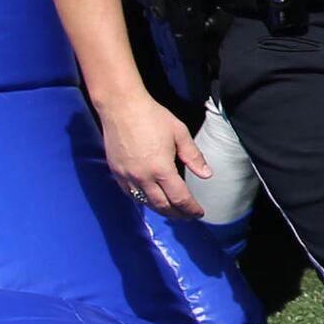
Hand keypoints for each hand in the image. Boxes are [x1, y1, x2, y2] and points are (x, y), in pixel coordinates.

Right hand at [99, 94, 207, 220]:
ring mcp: (127, 176)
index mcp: (161, 169)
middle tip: (188, 216)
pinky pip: (130, 194)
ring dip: (161, 210)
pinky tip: (150, 200)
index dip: (191, 209)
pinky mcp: (116, 172)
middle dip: (177, 214)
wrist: (121, 107)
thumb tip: (206, 174)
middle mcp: (143, 177)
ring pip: (145, 202)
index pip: (180, 198)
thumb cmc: (152, 117)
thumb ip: (193, 156)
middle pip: (162, 205)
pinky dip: (143, 200)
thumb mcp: (179, 133)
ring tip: (172, 211)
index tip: (199, 213)